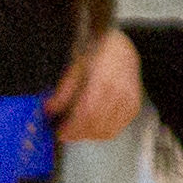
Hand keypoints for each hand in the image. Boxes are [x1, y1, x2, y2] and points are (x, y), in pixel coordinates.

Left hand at [53, 24, 143, 141]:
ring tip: (75, 130)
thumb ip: (63, 90)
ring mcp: (129, 101)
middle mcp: (119, 92)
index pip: (86, 112)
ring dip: (88, 135)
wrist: (122, 47)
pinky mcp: (133, 108)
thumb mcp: (75, 66)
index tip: (59, 131)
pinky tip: (91, 127)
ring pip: (106, 131)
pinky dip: (101, 133)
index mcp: (103, 79)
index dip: (72, 126)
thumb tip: (49, 109)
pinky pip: (117, 129)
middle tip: (64, 132)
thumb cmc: (98, 52)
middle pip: (96, 124)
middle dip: (77, 133)